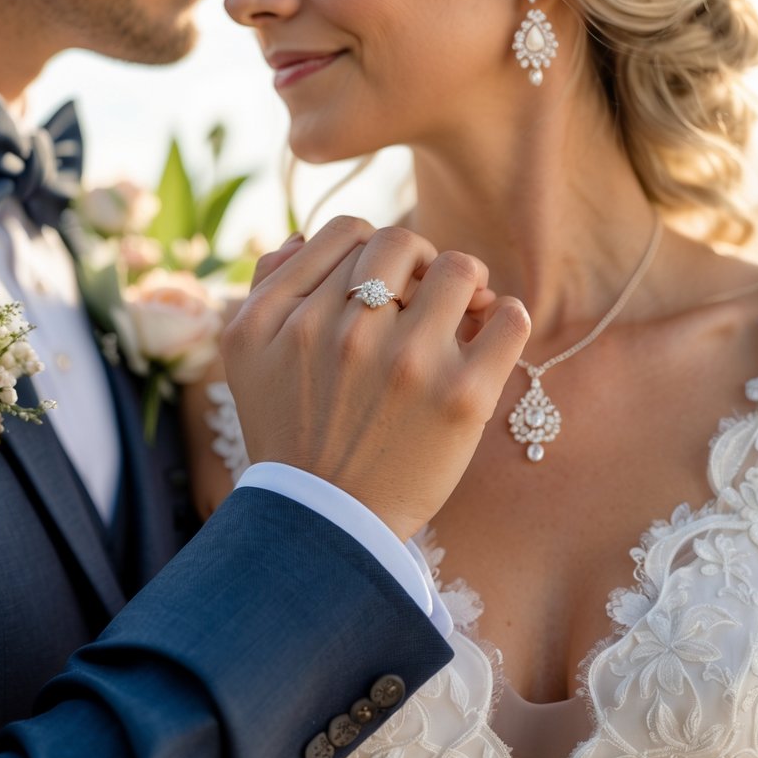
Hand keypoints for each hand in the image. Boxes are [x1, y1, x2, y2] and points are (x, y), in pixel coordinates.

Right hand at [222, 217, 529, 540]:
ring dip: (466, 285)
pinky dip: (506, 318)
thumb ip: (269, 285)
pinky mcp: (461, 398)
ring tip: (462, 314)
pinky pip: (510, 318)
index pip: (351, 232)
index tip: (383, 285)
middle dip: (419, 263)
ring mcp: (405, 363)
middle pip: (404, 243)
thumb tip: (304, 235)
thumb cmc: (292, 436)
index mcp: (285, 318)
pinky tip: (488, 336)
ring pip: (461, 269)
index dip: (372, 248)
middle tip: (423, 299)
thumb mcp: (247, 356)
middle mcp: (341, 332)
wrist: (328, 525)